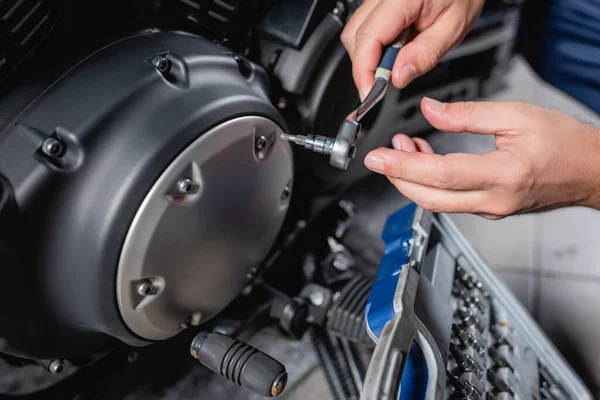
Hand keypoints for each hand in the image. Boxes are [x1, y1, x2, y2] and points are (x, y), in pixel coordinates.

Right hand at [341, 0, 484, 99]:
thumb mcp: (453, 29)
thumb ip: (425, 54)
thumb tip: (398, 77)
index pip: (369, 37)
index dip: (364, 70)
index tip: (370, 92)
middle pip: (355, 36)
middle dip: (366, 65)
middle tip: (389, 79)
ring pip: (355, 32)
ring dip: (369, 55)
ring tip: (398, 58)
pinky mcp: (376, 3)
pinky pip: (363, 26)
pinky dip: (373, 45)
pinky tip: (394, 46)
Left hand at [363, 98, 599, 218]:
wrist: (591, 172)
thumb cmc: (565, 145)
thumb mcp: (517, 116)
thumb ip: (468, 115)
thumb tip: (431, 111)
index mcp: (503, 174)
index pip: (441, 174)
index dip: (403, 167)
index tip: (378, 158)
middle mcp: (494, 200)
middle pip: (430, 197)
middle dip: (398, 177)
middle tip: (381, 157)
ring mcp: (491, 210)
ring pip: (437, 202)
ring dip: (413, 178)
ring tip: (403, 148)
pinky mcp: (489, 210)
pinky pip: (450, 200)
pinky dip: (430, 183)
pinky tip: (425, 159)